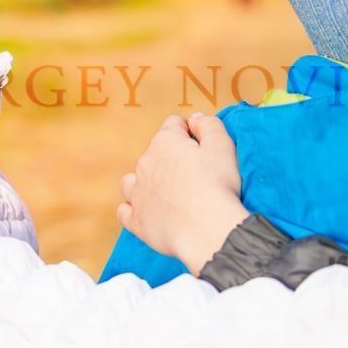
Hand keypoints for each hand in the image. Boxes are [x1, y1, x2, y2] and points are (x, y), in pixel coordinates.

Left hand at [117, 112, 247, 271]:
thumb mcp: (223, 146)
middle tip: (196, 176)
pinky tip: (147, 212)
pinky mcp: (135, 219)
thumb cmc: (217, 185)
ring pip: (132, 180)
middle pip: (155, 152)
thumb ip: (209, 125)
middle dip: (171, 159)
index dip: (190, 134)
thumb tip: (195, 119)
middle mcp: (145, 163)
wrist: (206, 228)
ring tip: (166, 193)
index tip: (204, 149)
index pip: (174, 125)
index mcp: (165, 142)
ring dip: (145, 182)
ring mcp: (137, 192)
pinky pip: (125, 210)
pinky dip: (133, 209)